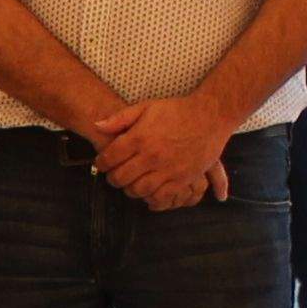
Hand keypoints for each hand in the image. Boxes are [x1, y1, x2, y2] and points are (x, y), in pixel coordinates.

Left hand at [88, 95, 232, 210]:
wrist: (209, 117)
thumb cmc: (177, 111)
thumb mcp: (146, 107)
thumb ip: (120, 118)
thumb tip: (97, 126)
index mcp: (139, 138)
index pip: (110, 158)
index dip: (102, 163)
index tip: (103, 163)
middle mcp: (151, 156)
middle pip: (121, 177)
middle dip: (113, 178)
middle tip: (114, 176)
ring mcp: (166, 170)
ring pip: (138, 190)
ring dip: (130, 190)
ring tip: (131, 184)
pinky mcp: (181, 179)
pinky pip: (160, 198)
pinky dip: (151, 200)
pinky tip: (149, 193)